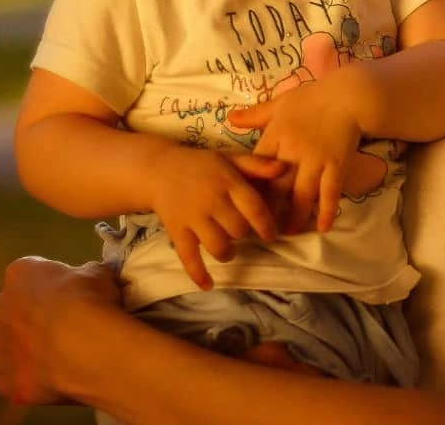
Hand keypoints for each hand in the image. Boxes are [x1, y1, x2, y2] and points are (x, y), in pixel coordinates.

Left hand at [0, 257, 118, 405]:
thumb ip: (86, 276)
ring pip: (9, 345)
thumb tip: (88, 282)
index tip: (71, 291)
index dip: (53, 283)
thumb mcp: (98, 272)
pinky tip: (58, 375)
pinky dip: (33, 377)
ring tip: (63, 352)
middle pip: (12, 310)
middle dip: (32, 314)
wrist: (84, 346)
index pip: (30, 273)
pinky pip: (17, 377)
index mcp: (20, 274)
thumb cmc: (90, 299)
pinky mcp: (4, 381)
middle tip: (64, 321)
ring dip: (29, 347)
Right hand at [149, 147, 282, 289]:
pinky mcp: (176, 232)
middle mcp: (211, 200)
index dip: (266, 225)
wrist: (160, 170)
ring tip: (230, 250)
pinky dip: (199, 274)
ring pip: (217, 246)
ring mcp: (192, 218)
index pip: (253, 207)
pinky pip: (188, 258)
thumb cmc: (203, 165)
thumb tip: (285, 169)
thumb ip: (257, 165)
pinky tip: (209, 285)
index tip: (271, 236)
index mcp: (228, 182)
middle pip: (238, 230)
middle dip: (244, 236)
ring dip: (228, 253)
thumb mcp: (231, 158)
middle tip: (243, 234)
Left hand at [227, 80, 362, 234]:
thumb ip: (256, 114)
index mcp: (276, 136)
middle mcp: (293, 152)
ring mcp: (316, 161)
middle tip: (262, 229)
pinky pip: (330, 193)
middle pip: (275, 188)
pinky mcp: (337, 165)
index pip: (256, 169)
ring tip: (288, 232)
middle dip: (268, 212)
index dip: (249, 188)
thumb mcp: (281, 102)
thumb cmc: (313, 97)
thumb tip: (230, 118)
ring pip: (301, 197)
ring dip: (294, 218)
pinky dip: (326, 211)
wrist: (349, 94)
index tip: (242, 205)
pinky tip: (323, 227)